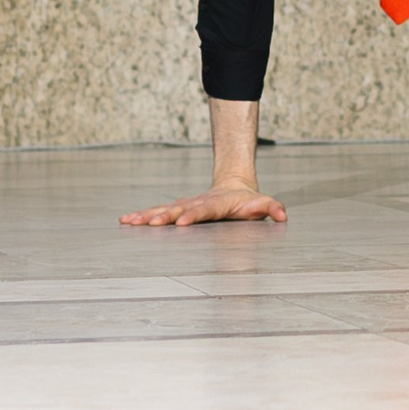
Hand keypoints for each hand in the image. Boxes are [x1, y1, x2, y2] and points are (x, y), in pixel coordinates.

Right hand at [119, 184, 287, 227]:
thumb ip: (271, 208)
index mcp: (216, 204)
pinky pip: (158, 212)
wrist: (234, 186)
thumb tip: (282, 214)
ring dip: (146, 215)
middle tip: (148, 223)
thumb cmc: (249, 202)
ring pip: (164, 209)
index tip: (180, 223)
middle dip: (163, 216)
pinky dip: (142, 215)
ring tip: (128, 221)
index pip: (203, 210)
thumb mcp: (262, 205)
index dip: (192, 216)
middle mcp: (197, 203)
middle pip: (178, 209)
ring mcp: (186, 205)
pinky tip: (126, 220)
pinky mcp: (178, 209)